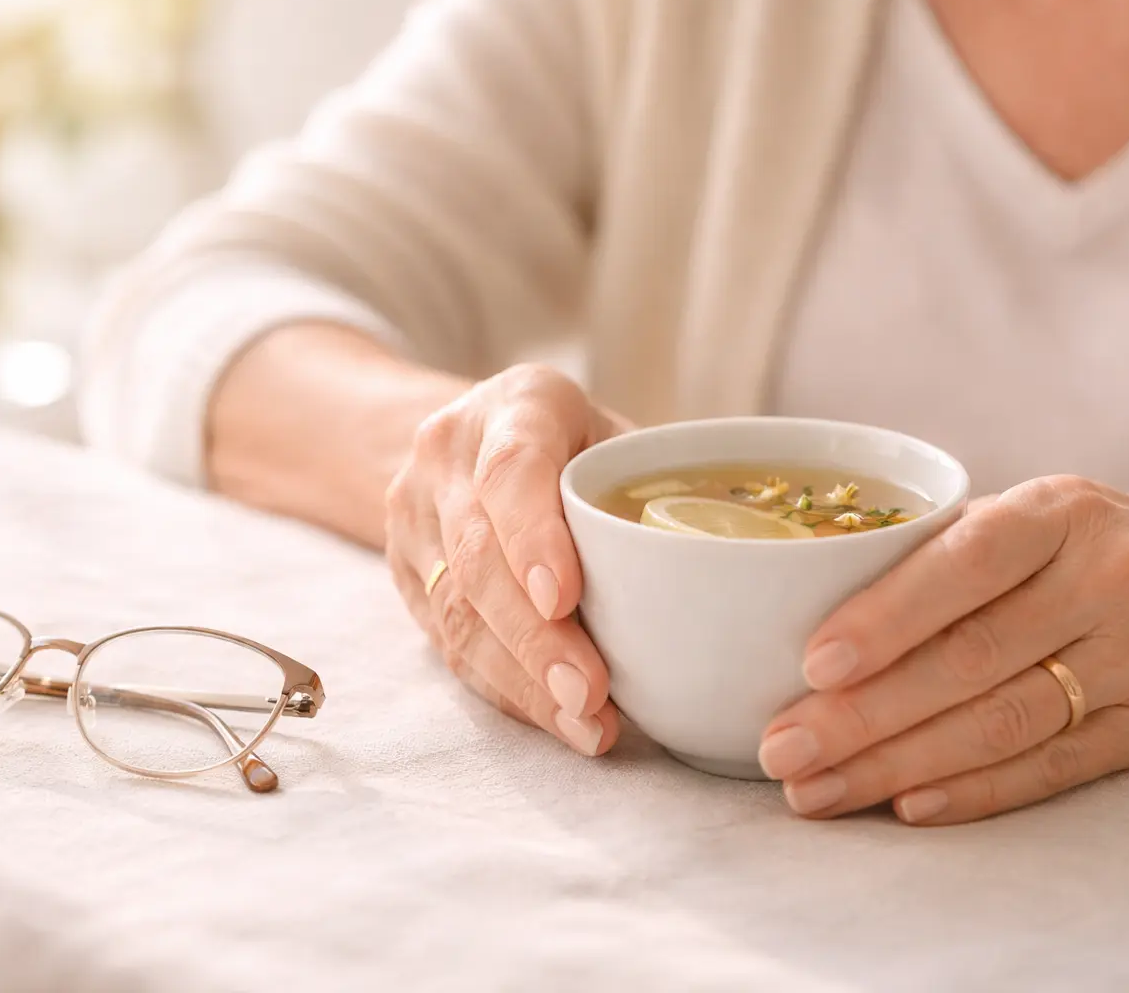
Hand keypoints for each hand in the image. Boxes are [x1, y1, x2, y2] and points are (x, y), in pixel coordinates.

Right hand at [384, 364, 627, 754]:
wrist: (469, 438)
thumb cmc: (574, 439)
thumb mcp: (618, 433)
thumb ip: (655, 484)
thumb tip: (721, 565)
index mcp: (514, 406)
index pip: (511, 470)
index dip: (533, 536)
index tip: (564, 597)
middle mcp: (448, 456)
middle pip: (480, 557)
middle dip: (535, 636)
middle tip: (589, 693)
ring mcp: (416, 517)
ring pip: (458, 611)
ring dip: (523, 679)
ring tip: (584, 723)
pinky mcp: (407, 574)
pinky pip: (449, 643)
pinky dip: (507, 688)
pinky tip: (554, 718)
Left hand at [758, 475, 1128, 824]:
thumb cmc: (1108, 542)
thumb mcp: (1045, 512)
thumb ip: (950, 550)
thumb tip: (813, 603)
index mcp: (1061, 514)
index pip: (964, 565)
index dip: (886, 618)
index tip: (813, 663)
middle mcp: (1106, 582)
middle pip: (968, 660)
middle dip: (862, 714)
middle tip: (783, 749)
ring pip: (1000, 724)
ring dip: (896, 765)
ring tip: (817, 789)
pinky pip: (1051, 769)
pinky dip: (974, 793)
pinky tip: (906, 806)